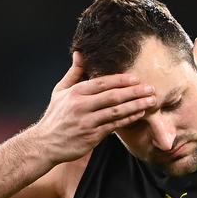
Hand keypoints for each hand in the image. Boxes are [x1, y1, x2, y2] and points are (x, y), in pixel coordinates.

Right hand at [31, 51, 155, 163]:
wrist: (45, 144)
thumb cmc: (55, 116)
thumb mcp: (60, 91)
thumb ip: (74, 73)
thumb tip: (80, 53)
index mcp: (75, 93)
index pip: (102, 83)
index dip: (121, 80)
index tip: (136, 78)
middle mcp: (81, 107)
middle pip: (113, 97)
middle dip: (134, 92)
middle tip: (151, 88)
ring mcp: (87, 122)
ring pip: (116, 112)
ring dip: (136, 106)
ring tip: (151, 101)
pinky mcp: (92, 137)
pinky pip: (114, 126)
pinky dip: (128, 120)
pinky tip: (139, 114)